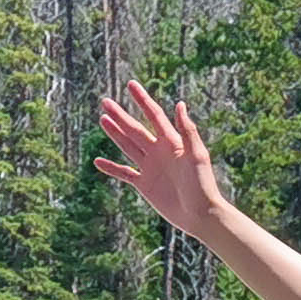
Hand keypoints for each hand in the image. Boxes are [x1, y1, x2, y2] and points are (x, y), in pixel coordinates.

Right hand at [93, 82, 236, 243]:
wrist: (199, 214)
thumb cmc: (203, 184)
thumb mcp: (197, 155)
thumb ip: (188, 130)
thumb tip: (179, 104)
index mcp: (172, 142)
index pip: (154, 115)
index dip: (142, 100)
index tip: (131, 85)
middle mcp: (159, 152)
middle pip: (135, 129)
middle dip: (120, 115)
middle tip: (105, 101)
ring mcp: (150, 167)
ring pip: (128, 146)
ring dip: (115, 133)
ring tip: (103, 119)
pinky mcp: (144, 184)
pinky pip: (124, 173)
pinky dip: (111, 168)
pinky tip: (97, 161)